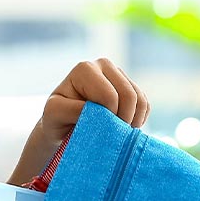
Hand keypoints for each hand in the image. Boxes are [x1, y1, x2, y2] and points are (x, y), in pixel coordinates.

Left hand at [7, 59, 149, 184]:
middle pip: (129, 95)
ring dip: (132, 121)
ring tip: (117, 133)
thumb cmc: (56, 119)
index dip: (108, 117)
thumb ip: (72, 110)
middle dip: (123, 119)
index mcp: (85, 68)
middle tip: (111, 135)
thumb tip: (97, 110)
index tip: (96, 130)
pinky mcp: (130, 86)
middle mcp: (104, 65)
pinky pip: (145, 104)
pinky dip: (139, 120)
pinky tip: (123, 127)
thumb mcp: (54, 115)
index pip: (109, 96)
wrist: (64, 124)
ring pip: (140, 100)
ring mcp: (119, 74)